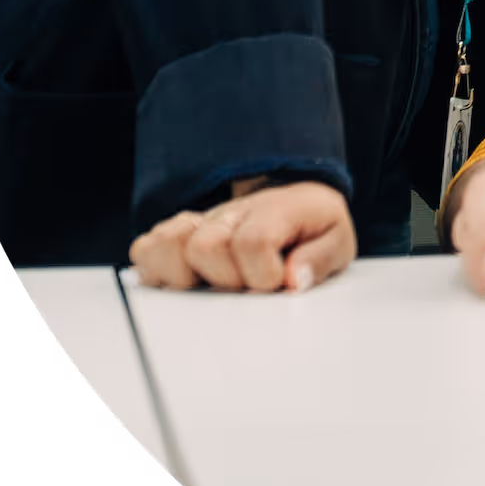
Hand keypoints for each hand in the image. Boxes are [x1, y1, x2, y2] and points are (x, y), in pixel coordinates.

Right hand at [129, 180, 357, 292]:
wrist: (292, 201)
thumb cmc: (312, 224)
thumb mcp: (338, 239)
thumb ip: (321, 258)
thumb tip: (294, 280)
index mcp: (273, 209)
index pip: (252, 241)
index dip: (263, 274)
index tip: (277, 282)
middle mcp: (230, 213)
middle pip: (205, 245)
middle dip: (227, 278)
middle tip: (246, 284)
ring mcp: (201, 223)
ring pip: (167, 244)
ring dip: (188, 275)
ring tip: (212, 284)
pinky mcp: (179, 236)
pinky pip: (146, 247)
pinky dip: (156, 268)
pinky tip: (185, 280)